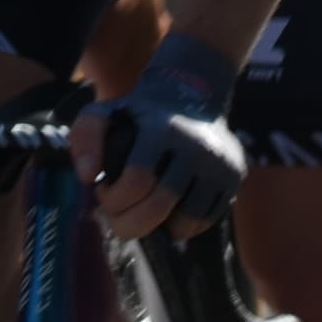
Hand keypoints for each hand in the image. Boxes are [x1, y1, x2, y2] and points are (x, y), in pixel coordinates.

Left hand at [73, 33, 245, 239]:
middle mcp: (196, 145)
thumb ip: (85, 139)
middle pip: (161, 205)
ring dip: (160, 227)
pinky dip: (185, 226)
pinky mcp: (235, 175)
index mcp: (161, 128)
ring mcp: (219, 162)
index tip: (104, 196)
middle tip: (119, 221)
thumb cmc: (138, 114)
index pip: (137, 180)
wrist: (191, 94)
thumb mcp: (103, 113)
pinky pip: (208, 219)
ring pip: (187, 219)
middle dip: (131, 224)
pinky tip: (169, 212)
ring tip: (146, 214)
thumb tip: (89, 178)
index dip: (114, 199)